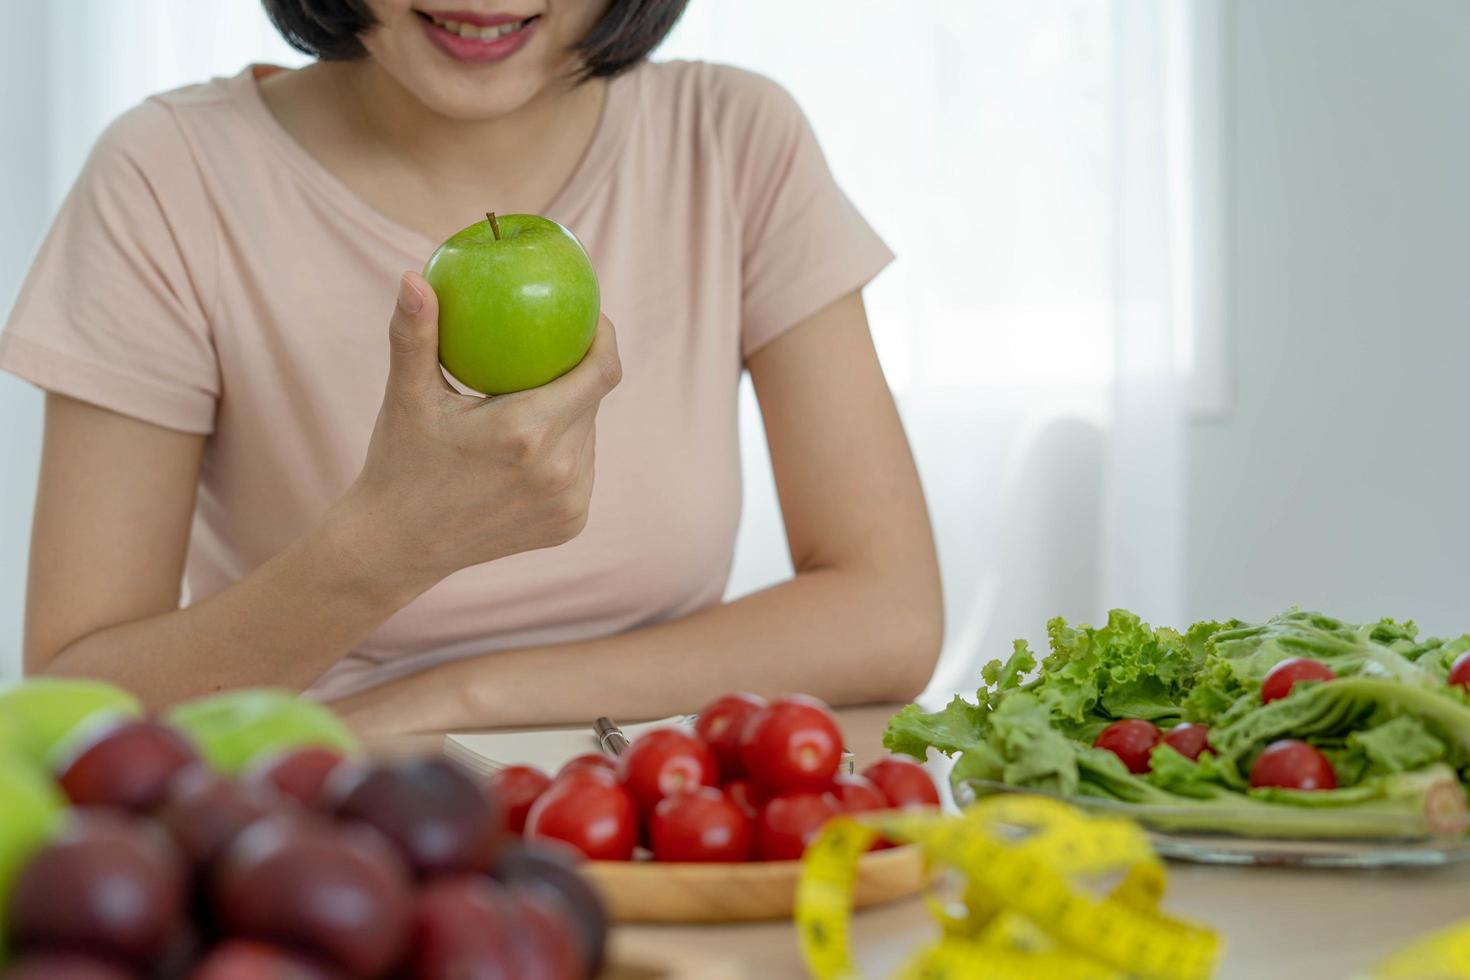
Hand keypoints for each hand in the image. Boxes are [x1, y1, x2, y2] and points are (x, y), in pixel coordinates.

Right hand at [340, 271, 621, 590]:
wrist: (398, 547)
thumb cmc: (400, 462)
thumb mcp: (407, 396)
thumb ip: (415, 335)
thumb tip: (414, 278)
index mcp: (527, 433)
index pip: (599, 373)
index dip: (605, 339)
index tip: (590, 317)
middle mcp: (559, 470)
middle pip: (593, 401)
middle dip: (579, 371)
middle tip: (554, 347)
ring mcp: (570, 503)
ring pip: (588, 436)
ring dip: (570, 412)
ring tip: (536, 395)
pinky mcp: (571, 524)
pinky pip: (580, 469)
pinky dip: (562, 451)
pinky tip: (531, 443)